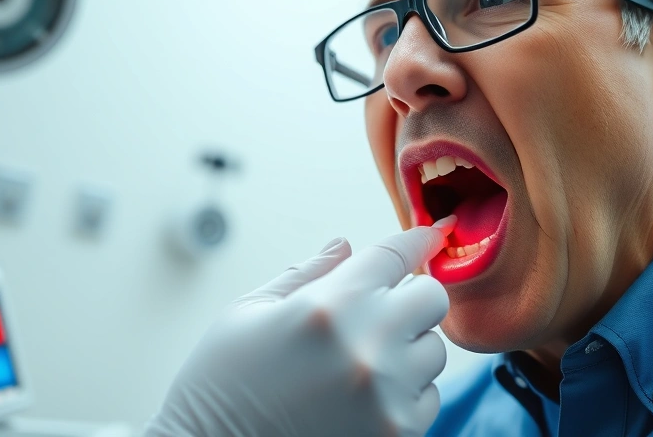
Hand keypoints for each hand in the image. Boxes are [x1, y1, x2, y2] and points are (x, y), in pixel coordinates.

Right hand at [144, 216, 455, 436]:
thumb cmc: (220, 387)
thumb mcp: (248, 314)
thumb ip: (306, 276)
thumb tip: (346, 246)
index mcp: (328, 306)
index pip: (394, 255)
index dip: (417, 241)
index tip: (431, 236)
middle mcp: (367, 346)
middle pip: (431, 298)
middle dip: (410, 299)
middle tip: (382, 313)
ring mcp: (387, 395)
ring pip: (433, 351)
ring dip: (407, 350)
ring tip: (359, 365)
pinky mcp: (398, 434)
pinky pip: (429, 397)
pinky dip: (406, 393)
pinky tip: (362, 399)